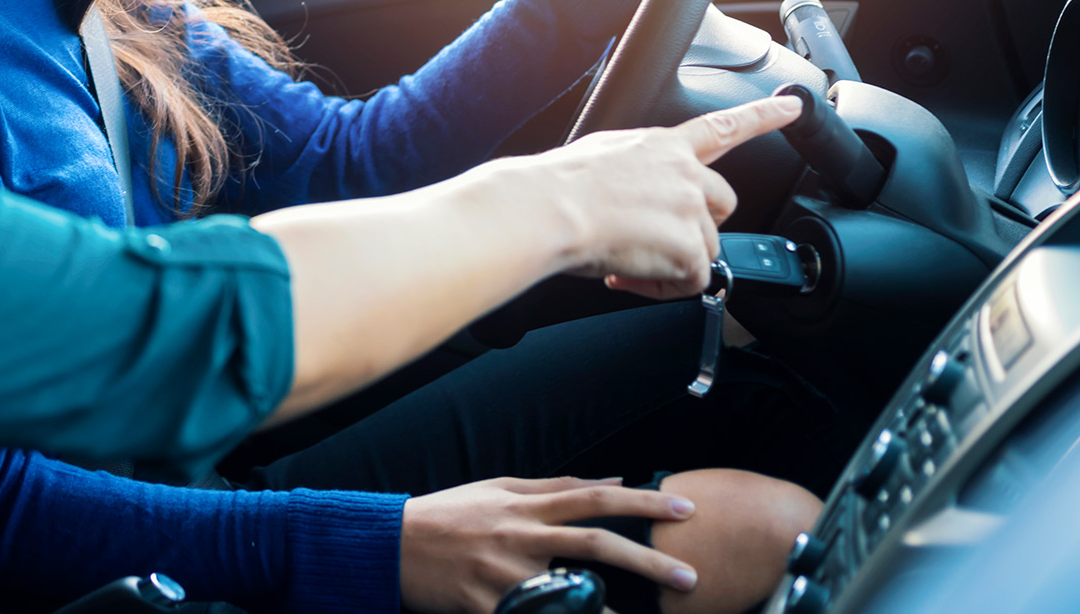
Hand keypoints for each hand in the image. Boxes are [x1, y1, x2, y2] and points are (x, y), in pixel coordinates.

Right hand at [397, 477, 697, 612]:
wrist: (389, 544)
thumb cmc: (448, 516)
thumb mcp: (499, 490)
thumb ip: (555, 486)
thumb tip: (614, 480)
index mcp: (524, 505)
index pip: (593, 498)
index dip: (641, 504)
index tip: (685, 510)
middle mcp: (519, 534)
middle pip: (594, 543)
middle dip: (647, 560)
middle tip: (690, 578)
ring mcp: (502, 572)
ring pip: (569, 591)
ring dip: (607, 611)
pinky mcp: (483, 604)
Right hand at [487, 95, 799, 299]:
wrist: (546, 208)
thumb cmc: (556, 186)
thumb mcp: (599, 157)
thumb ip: (633, 169)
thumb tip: (630, 194)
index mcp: (661, 146)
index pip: (722, 127)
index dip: (762, 117)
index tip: (793, 107)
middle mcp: (684, 172)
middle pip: (722, 204)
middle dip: (696, 226)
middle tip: (653, 239)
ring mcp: (690, 209)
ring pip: (703, 248)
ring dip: (669, 262)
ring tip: (624, 260)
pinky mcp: (688, 246)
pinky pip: (691, 281)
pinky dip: (661, 287)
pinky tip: (628, 277)